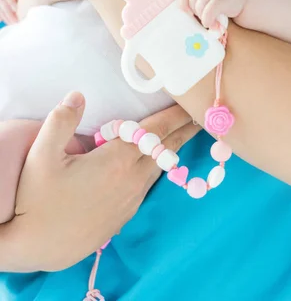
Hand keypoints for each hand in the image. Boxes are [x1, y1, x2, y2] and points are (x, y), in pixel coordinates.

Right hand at [6, 92, 198, 272]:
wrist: (36, 247)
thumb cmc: (38, 200)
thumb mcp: (41, 157)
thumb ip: (61, 121)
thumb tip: (78, 96)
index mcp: (117, 161)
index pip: (156, 131)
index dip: (175, 115)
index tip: (192, 104)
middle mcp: (131, 180)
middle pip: (166, 149)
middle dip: (184, 129)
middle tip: (202, 115)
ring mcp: (130, 200)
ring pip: (159, 168)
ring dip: (172, 149)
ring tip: (184, 134)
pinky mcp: (125, 215)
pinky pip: (148, 184)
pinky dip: (158, 168)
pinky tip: (154, 165)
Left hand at [178, 0, 247, 28]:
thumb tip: (182, 12)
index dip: (183, 3)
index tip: (187, 12)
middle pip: (191, 1)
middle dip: (197, 12)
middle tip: (207, 16)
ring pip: (198, 9)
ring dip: (203, 18)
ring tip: (212, 18)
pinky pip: (206, 15)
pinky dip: (207, 22)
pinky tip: (211, 24)